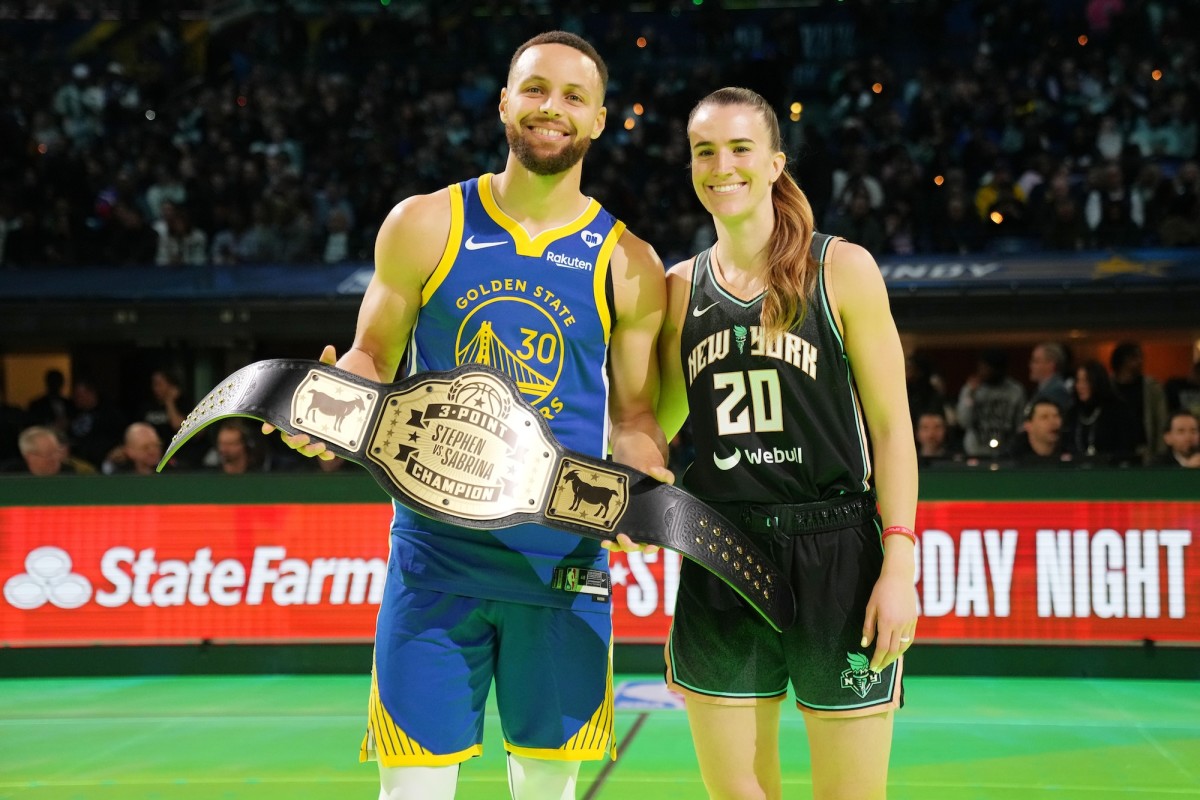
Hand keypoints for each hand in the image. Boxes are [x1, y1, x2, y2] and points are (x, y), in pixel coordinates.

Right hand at [261, 344, 338, 460]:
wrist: (349, 398)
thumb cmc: (330, 387)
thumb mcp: (328, 375)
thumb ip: (327, 363)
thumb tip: (330, 348)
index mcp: (293, 411)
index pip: (276, 420)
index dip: (270, 424)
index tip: (267, 428)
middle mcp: (300, 425)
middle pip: (289, 438)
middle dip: (294, 441)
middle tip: (304, 437)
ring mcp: (312, 435)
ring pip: (304, 448)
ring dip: (310, 449)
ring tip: (320, 445)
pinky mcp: (325, 441)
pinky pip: (321, 452)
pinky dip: (324, 453)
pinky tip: (331, 451)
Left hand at [600, 465, 673, 554]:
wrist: (633, 460)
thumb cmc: (650, 471)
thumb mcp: (659, 472)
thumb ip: (663, 474)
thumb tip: (654, 471)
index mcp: (656, 519)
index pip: (658, 539)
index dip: (653, 546)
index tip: (649, 547)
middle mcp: (642, 525)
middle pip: (638, 544)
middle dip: (630, 546)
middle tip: (622, 538)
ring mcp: (629, 523)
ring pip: (623, 542)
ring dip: (616, 546)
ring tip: (607, 541)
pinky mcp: (616, 518)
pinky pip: (612, 533)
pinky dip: (608, 538)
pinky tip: (602, 537)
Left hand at [860, 565, 918, 673]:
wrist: (899, 577)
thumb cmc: (881, 591)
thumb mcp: (870, 608)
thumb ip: (868, 627)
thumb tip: (865, 644)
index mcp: (887, 622)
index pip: (882, 648)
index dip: (877, 660)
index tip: (872, 667)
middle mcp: (900, 625)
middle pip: (894, 650)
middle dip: (885, 662)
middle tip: (878, 669)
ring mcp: (909, 623)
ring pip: (903, 646)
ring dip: (895, 657)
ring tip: (887, 662)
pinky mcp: (914, 620)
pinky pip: (910, 639)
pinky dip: (904, 647)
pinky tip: (898, 650)